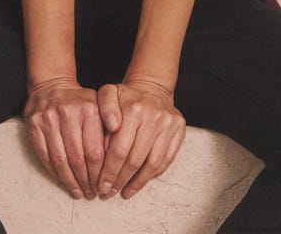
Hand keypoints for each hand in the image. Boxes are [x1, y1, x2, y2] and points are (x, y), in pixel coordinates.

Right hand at [23, 77, 108, 199]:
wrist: (52, 85)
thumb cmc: (80, 101)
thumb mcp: (99, 107)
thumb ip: (108, 130)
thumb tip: (116, 162)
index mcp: (88, 109)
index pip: (95, 151)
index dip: (99, 173)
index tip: (103, 185)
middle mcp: (67, 113)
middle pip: (78, 159)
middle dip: (86, 181)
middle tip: (92, 193)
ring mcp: (48, 119)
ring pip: (60, 161)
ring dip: (70, 181)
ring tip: (79, 192)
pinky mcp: (34, 125)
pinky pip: (45, 156)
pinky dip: (54, 173)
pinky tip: (63, 181)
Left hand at [96, 79, 185, 199]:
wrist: (152, 88)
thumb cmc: (126, 96)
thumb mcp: (108, 93)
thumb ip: (104, 107)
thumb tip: (112, 126)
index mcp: (133, 108)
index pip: (119, 149)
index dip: (109, 171)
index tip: (102, 184)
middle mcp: (154, 116)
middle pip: (135, 159)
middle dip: (120, 180)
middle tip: (109, 191)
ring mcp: (169, 124)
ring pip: (153, 163)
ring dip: (137, 182)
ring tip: (125, 191)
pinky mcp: (179, 130)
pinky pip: (166, 160)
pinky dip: (153, 175)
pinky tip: (140, 181)